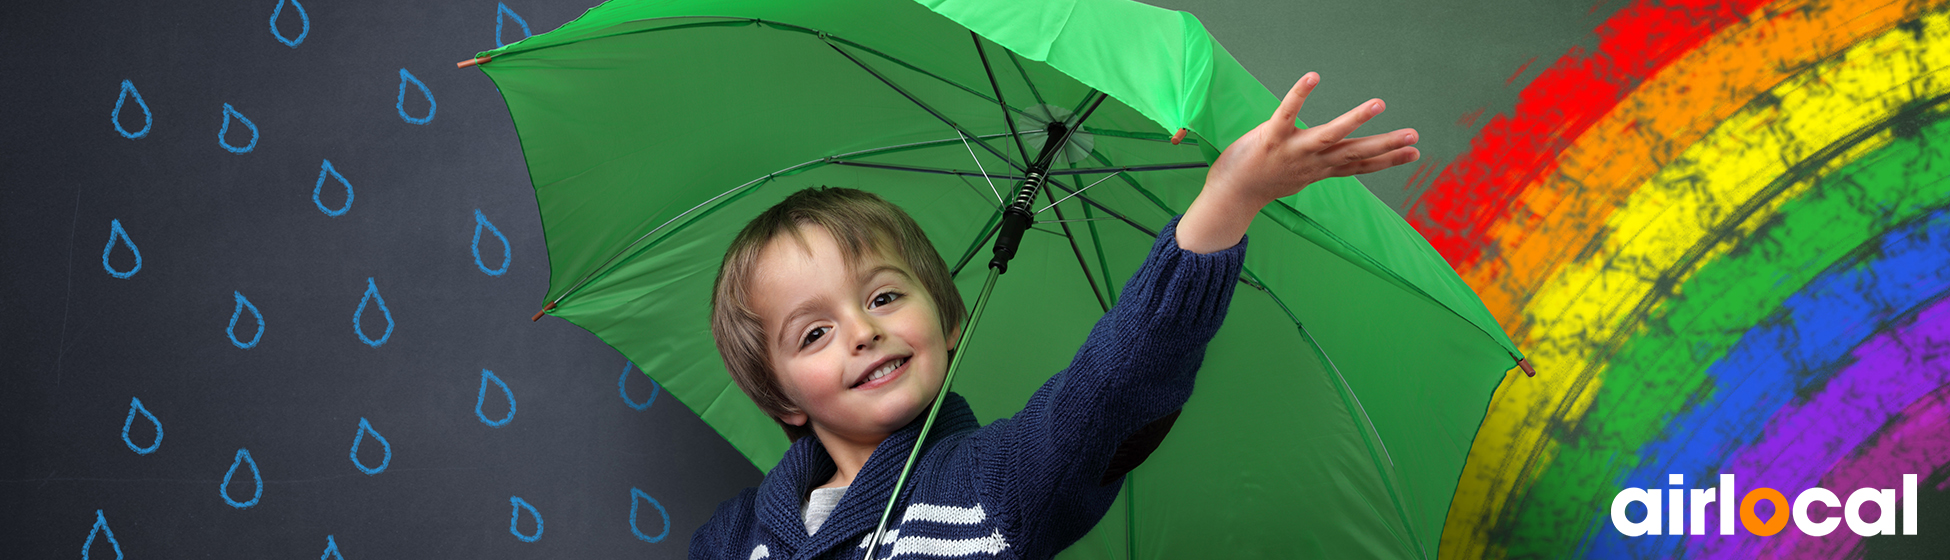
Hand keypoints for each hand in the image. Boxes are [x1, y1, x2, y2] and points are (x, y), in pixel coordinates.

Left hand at [1177, 73, 1419, 252]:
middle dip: (1386, 146)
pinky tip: (1313, 77)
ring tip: (1378, 104)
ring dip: (1354, 120)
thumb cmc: (1264, 181)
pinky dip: (1299, 95)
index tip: (1415, 153)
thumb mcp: (1299, 177)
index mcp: (1321, 169)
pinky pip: (1286, 114)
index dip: (1388, 160)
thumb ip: (1320, 166)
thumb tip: (1337, 162)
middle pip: (1355, 154)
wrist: (1231, 196)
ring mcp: (1293, 151)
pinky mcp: (1270, 139)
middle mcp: (1312, 162)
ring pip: (1329, 135)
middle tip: (1415, 137)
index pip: (1360, 165)